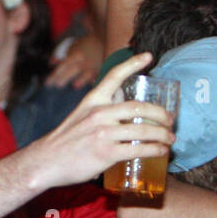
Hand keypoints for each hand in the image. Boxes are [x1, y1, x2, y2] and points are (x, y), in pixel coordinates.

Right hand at [28, 51, 173, 188]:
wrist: (45, 161)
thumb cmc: (65, 142)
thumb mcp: (80, 117)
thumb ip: (101, 113)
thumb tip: (124, 116)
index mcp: (92, 101)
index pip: (113, 76)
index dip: (132, 63)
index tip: (148, 56)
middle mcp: (99, 113)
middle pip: (139, 106)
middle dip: (161, 114)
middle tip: (170, 120)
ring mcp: (103, 133)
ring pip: (144, 129)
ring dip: (162, 135)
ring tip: (170, 139)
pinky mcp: (106, 152)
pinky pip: (138, 149)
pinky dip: (155, 150)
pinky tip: (160, 151)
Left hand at [46, 32, 102, 88]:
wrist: (106, 39)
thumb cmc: (87, 44)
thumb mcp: (73, 46)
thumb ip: (62, 55)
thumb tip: (51, 63)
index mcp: (75, 55)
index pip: (63, 66)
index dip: (54, 75)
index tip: (48, 83)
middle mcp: (83, 61)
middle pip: (72, 70)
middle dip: (64, 77)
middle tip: (56, 85)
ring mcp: (94, 66)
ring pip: (87, 73)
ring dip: (81, 79)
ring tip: (75, 85)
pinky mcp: (102, 70)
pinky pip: (99, 76)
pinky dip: (95, 80)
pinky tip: (92, 85)